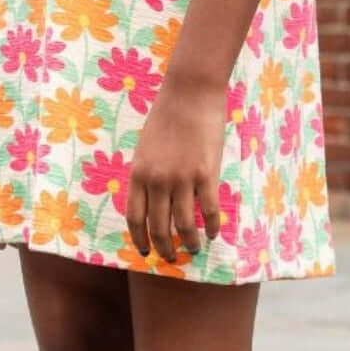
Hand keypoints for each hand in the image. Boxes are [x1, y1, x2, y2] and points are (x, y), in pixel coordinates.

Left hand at [126, 73, 225, 262]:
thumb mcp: (146, 147)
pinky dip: (212, 226)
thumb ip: (148, 174)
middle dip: (165, 248)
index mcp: (138, 173)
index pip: (134, 218)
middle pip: (158, 227)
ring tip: (195, 248)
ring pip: (184, 225)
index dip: (140, 239)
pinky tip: (215, 233)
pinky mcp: (206, 174)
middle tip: (172, 257)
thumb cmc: (167, 115)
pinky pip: (209, 210)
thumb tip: (155, 201)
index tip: (146, 252)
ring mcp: (182, 178)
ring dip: (190, 242)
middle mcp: (157, 180)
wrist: (190, 92)